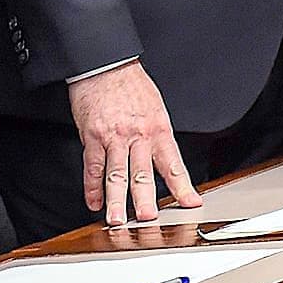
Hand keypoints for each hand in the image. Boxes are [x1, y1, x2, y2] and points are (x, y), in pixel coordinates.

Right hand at [68, 60, 198, 224]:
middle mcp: (138, 134)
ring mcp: (114, 137)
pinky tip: (94, 201)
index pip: (173, 163)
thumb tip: (164, 161)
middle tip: (149, 220)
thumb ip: (157, 135)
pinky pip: (92, 166)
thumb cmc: (131, 84)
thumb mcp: (155, 107)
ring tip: (117, 220)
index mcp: (158, 128)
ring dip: (116, 200)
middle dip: (145, 199)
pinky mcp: (92, 136)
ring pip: (116, 173)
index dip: (183, 186)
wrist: (106, 62)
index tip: (191, 203)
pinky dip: (92, 187)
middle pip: (142, 172)